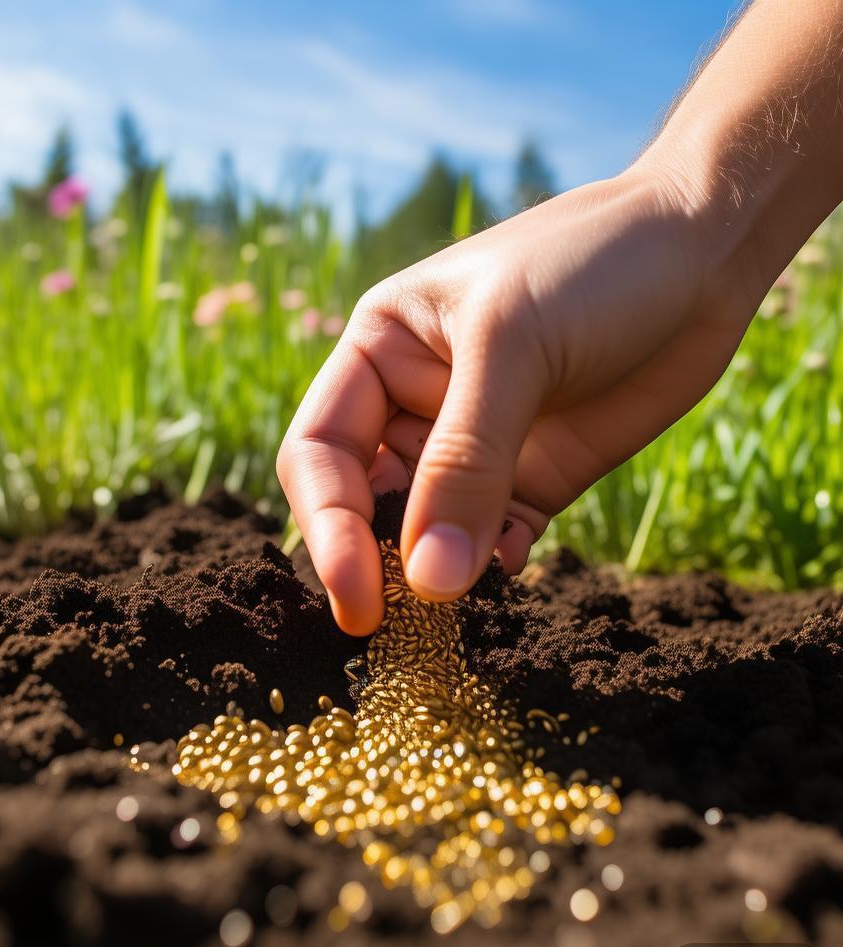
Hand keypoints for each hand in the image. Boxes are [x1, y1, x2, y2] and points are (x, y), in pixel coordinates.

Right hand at [278, 161, 766, 634]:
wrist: (703, 249)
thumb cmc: (591, 264)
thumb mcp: (512, 346)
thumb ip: (465, 462)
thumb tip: (427, 579)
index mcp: (380, 352)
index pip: (320, 451)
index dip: (326, 525)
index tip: (357, 595)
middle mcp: (413, 404)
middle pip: (363, 501)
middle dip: (375, 558)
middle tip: (396, 619)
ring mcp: (475, 447)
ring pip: (428, 531)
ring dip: (437, 571)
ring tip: (458, 600)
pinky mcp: (532, 478)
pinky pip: (495, 540)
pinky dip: (495, 563)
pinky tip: (515, 563)